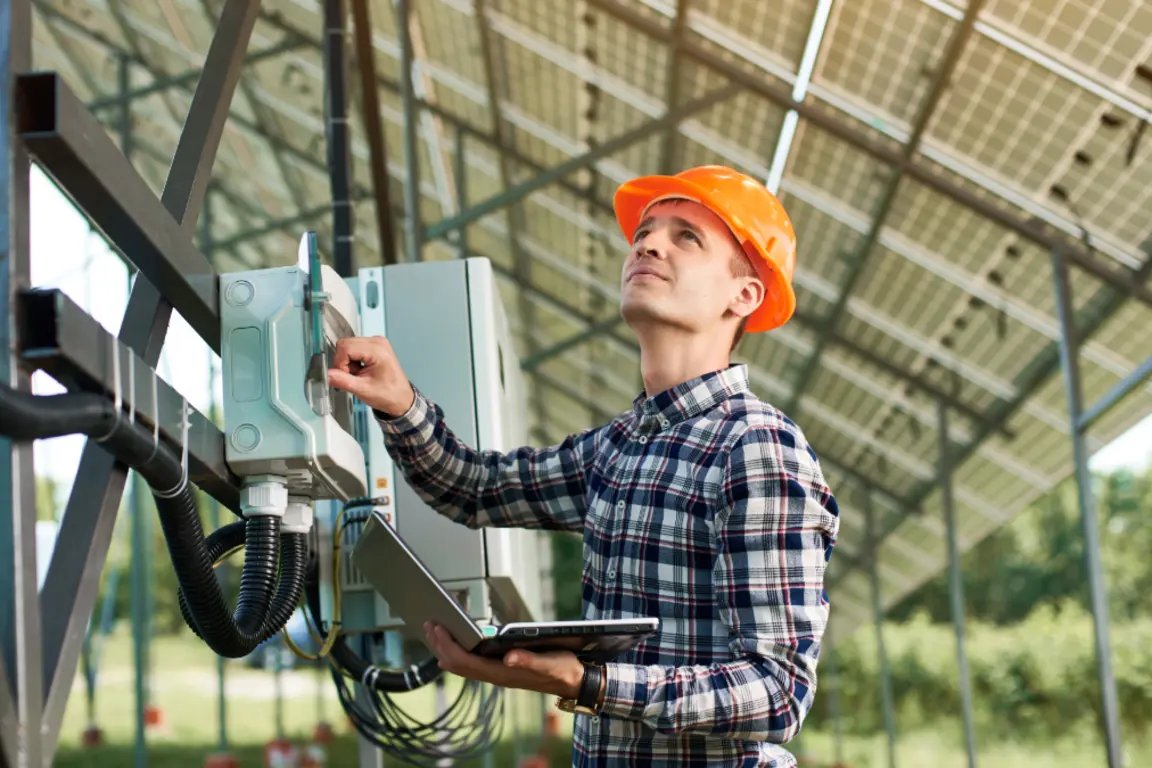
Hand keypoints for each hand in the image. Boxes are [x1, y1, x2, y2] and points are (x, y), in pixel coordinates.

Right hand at [327, 336, 414, 415]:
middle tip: (353, 377)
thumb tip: (327, 374)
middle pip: (345, 344)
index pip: (345, 347)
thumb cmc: (387, 395)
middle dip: (343, 362)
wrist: (401, 399)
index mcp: (377, 349)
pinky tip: (361, 371)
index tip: (347, 377)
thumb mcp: (363, 390)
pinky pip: (354, 348)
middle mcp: (377, 341)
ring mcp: (376, 342)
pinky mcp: (374, 346)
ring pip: (348, 346)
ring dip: (348, 362)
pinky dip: (352, 361)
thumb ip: (343, 381)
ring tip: (358, 375)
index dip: (340, 363)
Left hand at [423, 622, 584, 699]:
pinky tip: (455, 647)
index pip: (465, 661)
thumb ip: (528, 660)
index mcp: (503, 672)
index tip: (437, 627)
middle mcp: (496, 675)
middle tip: (428, 625)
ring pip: (463, 665)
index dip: (448, 644)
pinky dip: (458, 653)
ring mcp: (497, 674)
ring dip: (446, 649)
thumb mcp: (548, 662)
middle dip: (441, 645)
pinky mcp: (501, 670)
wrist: (573, 681)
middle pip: (458, 664)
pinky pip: (472, 664)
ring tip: (435, 633)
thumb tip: (509, 657)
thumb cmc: (561, 670)